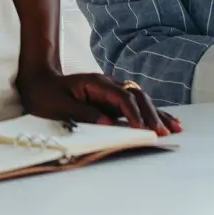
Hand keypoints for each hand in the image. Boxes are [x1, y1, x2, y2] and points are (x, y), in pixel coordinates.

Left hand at [17, 69, 180, 136]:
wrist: (39, 81)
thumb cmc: (46, 95)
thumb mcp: (59, 107)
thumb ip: (84, 114)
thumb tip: (108, 124)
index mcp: (95, 83)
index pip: (121, 97)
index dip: (133, 114)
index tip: (142, 130)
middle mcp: (108, 83)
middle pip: (136, 96)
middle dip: (150, 115)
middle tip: (162, 133)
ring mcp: (112, 90)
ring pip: (140, 100)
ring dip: (156, 113)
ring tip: (174, 127)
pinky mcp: (112, 100)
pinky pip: (136, 105)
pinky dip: (151, 114)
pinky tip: (165, 121)